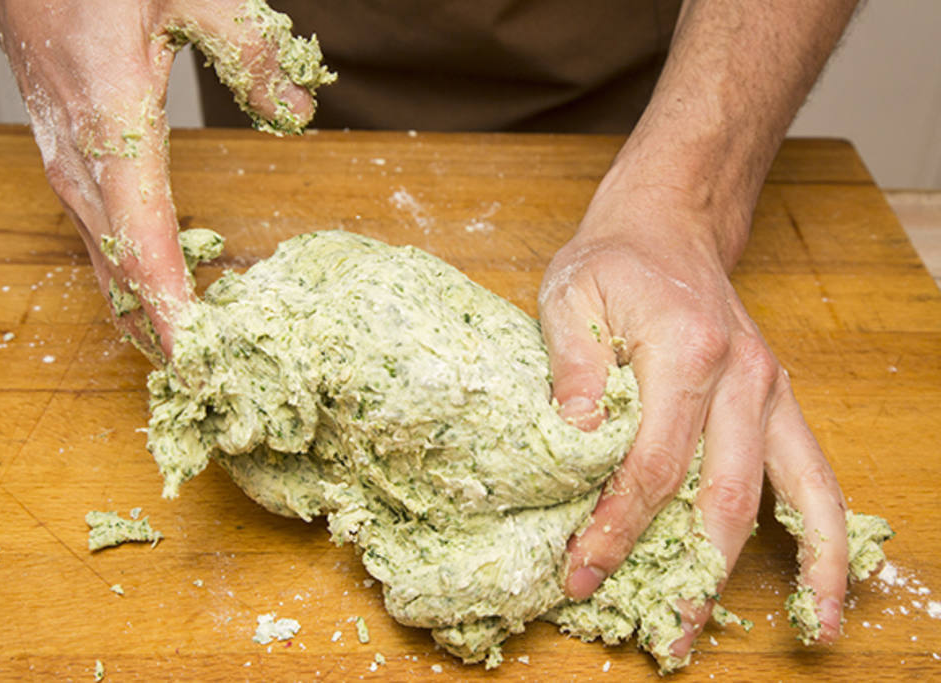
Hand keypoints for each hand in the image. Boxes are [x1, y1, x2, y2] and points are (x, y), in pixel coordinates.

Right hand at [0, 0, 316, 360]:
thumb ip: (252, 55)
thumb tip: (299, 114)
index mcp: (113, 131)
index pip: (144, 247)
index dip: (171, 315)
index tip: (200, 366)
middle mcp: (82, 167)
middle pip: (123, 275)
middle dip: (165, 335)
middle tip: (216, 380)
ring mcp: (67, 170)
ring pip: (105, 267)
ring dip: (146, 315)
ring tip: (195, 358)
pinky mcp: (67, 166)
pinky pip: (99, 243)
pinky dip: (132, 281)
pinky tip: (162, 297)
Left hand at [540, 177, 848, 655]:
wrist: (668, 229)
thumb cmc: (614, 263)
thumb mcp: (570, 297)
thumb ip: (572, 366)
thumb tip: (576, 437)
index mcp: (688, 352)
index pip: (653, 465)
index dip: (617, 528)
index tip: (582, 570)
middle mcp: (743, 378)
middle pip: (722, 497)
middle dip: (688, 574)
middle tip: (661, 635)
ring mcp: (771, 392)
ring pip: (787, 498)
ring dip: (779, 573)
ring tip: (771, 635)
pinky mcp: (778, 402)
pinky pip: (815, 478)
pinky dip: (826, 539)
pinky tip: (828, 592)